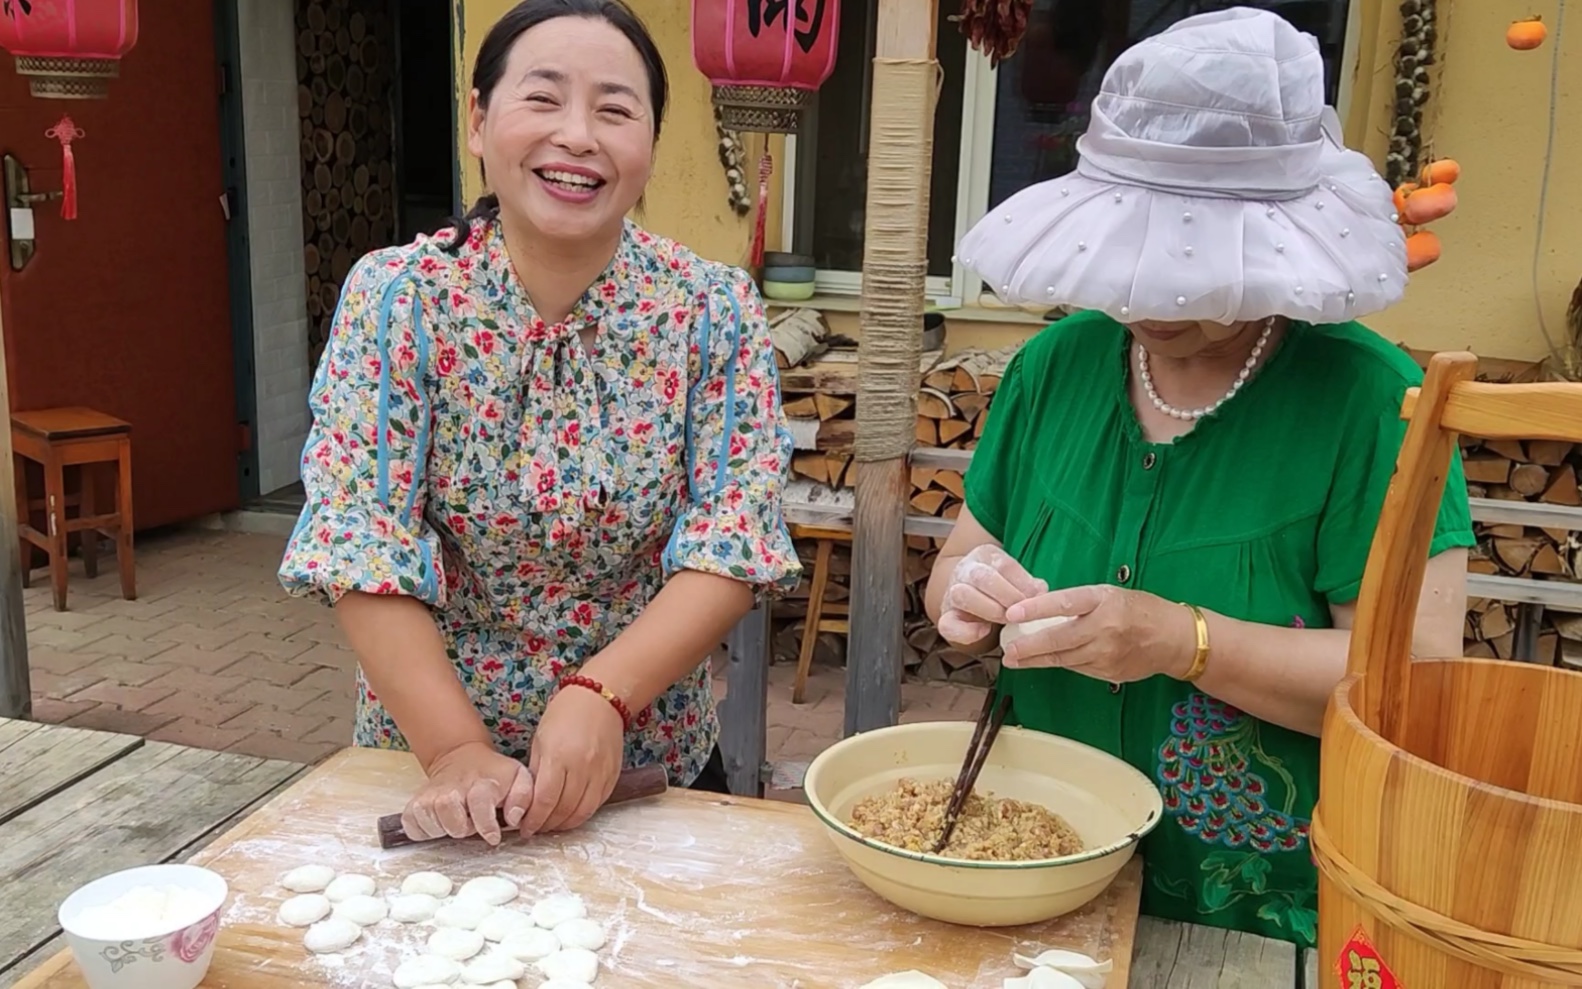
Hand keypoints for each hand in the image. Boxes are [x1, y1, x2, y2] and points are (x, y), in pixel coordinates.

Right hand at [402, 740, 533, 845]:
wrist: (462, 757)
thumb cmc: (494, 775)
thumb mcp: (519, 778)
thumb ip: (523, 797)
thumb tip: (514, 820)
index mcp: (482, 781)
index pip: (479, 801)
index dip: (485, 824)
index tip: (492, 837)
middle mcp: (453, 786)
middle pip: (448, 810)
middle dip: (461, 827)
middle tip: (470, 825)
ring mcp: (431, 794)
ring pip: (429, 819)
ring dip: (444, 829)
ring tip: (456, 822)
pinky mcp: (415, 803)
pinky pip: (412, 825)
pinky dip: (423, 831)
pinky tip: (439, 824)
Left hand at [519, 684, 624, 834]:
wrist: (600, 699)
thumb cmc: (565, 714)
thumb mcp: (541, 739)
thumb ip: (537, 772)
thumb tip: (530, 800)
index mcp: (559, 756)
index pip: (545, 800)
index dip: (533, 819)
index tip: (524, 827)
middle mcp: (582, 767)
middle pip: (564, 810)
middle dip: (546, 825)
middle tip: (535, 828)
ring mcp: (601, 772)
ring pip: (583, 812)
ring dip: (565, 824)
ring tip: (552, 825)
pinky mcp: (613, 775)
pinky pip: (597, 803)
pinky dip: (582, 813)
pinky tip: (571, 814)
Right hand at [936, 544, 1047, 645]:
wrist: (969, 592)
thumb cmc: (999, 585)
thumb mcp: (1014, 577)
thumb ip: (1027, 583)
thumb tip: (1040, 590)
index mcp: (984, 556)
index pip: (1003, 564)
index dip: (1021, 582)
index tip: (1037, 597)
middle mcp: (965, 570)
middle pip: (981, 577)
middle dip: (1006, 595)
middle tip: (1022, 610)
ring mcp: (952, 592)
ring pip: (962, 595)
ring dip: (989, 609)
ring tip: (1008, 620)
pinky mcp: (946, 617)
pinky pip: (948, 624)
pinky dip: (965, 630)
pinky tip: (984, 631)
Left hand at [1001, 585, 1195, 683]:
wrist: (1175, 639)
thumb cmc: (1140, 609)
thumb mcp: (1110, 594)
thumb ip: (1080, 601)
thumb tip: (1042, 606)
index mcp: (1104, 601)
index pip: (1065, 603)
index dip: (1036, 608)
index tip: (1013, 613)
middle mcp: (1104, 628)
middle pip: (1059, 639)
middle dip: (1028, 647)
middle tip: (1006, 649)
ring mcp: (1106, 654)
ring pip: (1063, 659)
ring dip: (1036, 661)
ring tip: (1015, 660)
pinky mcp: (1109, 673)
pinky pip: (1077, 668)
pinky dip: (1060, 664)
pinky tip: (1043, 662)